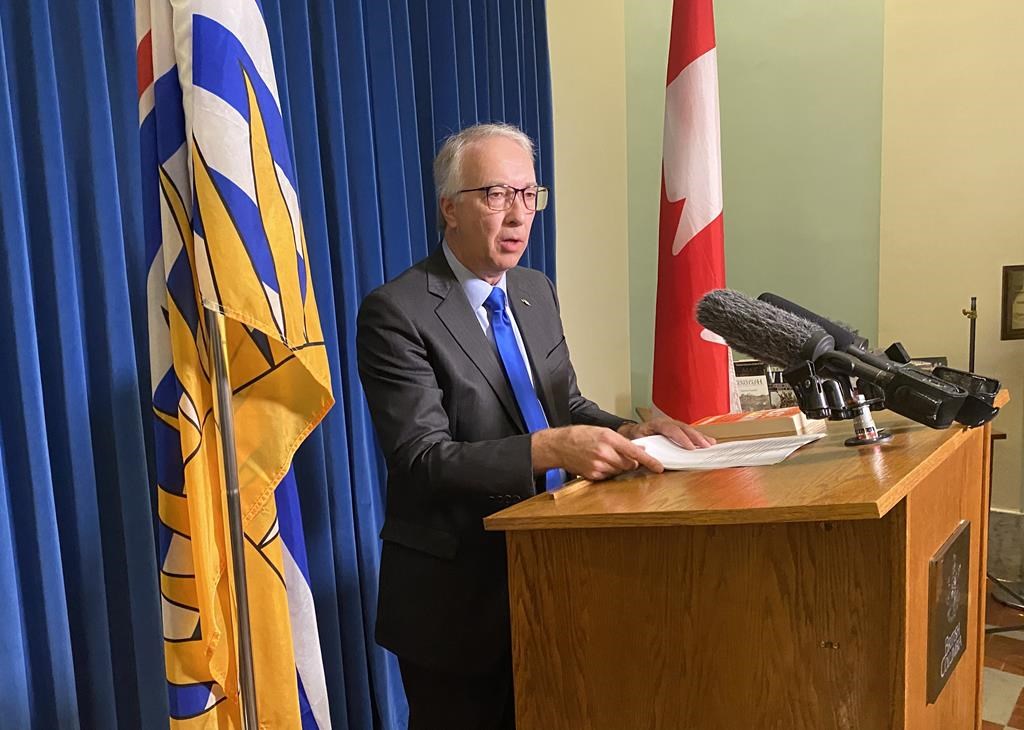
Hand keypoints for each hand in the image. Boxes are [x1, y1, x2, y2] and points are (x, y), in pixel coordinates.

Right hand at [531, 425, 664, 480]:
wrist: (559, 445)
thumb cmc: (580, 436)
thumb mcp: (602, 431)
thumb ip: (621, 441)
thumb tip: (639, 449)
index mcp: (608, 438)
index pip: (634, 452)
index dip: (649, 461)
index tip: (659, 467)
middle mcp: (605, 452)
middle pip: (630, 464)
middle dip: (630, 461)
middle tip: (620, 455)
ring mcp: (599, 465)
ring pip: (620, 471)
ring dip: (619, 466)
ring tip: (605, 457)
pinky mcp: (594, 475)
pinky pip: (610, 476)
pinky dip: (608, 471)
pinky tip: (598, 463)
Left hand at [618, 417, 715, 448]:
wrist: (631, 432)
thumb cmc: (634, 438)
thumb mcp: (635, 443)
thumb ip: (642, 450)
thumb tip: (648, 460)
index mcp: (655, 424)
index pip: (671, 429)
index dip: (681, 438)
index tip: (690, 448)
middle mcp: (666, 422)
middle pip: (683, 428)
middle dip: (695, 437)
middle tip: (705, 446)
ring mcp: (672, 424)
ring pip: (688, 429)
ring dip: (699, 437)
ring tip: (710, 444)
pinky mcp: (676, 430)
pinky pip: (688, 432)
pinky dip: (699, 437)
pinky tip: (709, 442)